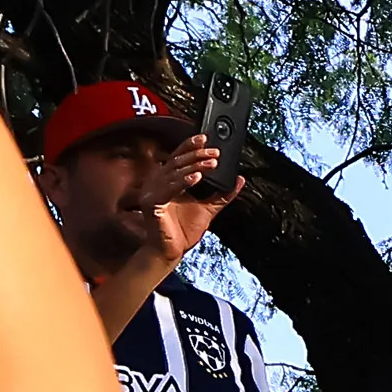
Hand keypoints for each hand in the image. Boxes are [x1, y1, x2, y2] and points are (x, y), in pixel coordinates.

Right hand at [120, 139, 232, 264]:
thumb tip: (239, 179)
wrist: (172, 252)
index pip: (179, 157)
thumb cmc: (184, 231)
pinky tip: (197, 177)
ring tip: (211, 164)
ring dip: (195, 166)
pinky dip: (183, 181)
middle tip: (215, 153)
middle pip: (177, 162)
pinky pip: (168, 189)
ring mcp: (152, 192)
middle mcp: (158, 182)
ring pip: (175, 173)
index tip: (206, 139)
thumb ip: (223, 194)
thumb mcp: (209, 208)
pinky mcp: (151, 203)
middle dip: (197, 155)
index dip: (191, 146)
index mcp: (168, 180)